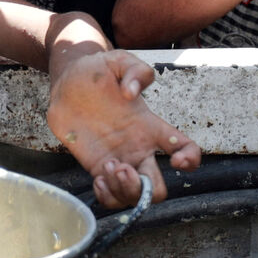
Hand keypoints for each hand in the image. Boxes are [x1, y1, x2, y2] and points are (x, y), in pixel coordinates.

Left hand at [46, 50, 200, 208]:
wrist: (67, 82)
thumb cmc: (97, 71)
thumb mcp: (119, 61)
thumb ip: (135, 71)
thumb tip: (132, 93)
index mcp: (151, 126)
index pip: (186, 148)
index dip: (190, 160)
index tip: (176, 161)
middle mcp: (139, 148)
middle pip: (158, 187)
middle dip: (145, 187)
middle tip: (122, 167)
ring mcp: (118, 159)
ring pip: (134, 195)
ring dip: (123, 190)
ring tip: (107, 169)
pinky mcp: (96, 166)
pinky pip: (109, 196)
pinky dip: (107, 196)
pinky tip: (98, 180)